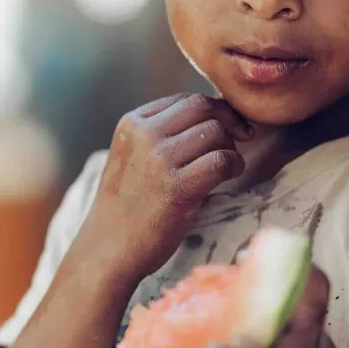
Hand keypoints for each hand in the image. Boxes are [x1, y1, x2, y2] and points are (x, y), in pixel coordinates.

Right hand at [74, 93, 252, 283]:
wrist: (107, 248)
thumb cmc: (127, 205)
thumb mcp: (132, 156)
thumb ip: (161, 133)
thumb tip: (215, 114)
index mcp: (132, 123)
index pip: (185, 100)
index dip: (214, 110)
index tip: (229, 126)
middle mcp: (144, 135)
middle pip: (203, 108)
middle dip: (228, 121)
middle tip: (241, 139)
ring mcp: (159, 160)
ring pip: (216, 132)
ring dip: (231, 147)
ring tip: (228, 165)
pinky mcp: (177, 187)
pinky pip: (222, 160)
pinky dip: (234, 165)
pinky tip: (230, 175)